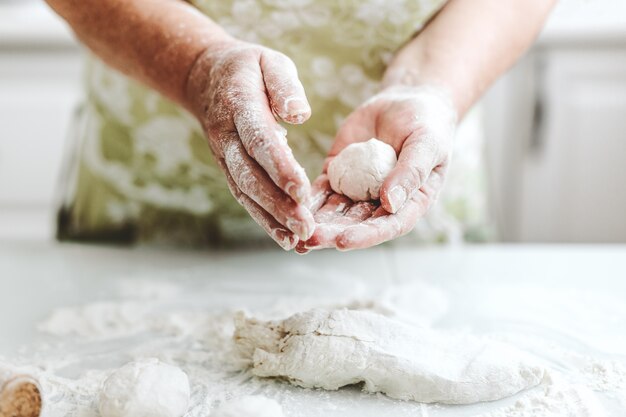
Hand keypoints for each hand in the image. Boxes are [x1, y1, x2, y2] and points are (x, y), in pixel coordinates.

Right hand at [186, 39, 314, 249]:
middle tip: (305, 227)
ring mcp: (224, 156)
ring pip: (245, 192)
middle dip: (277, 203)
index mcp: (239, 106)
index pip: (259, 140)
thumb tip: (301, 114)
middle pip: (250, 175)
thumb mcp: (269, 61)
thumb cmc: (248, 68)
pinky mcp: (229, 169)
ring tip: (298, 240)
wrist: (205, 77)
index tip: (302, 189)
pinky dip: (263, 219)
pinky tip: (285, 239)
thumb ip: (285, 85)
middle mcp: (227, 137)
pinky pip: (244, 196)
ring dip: (271, 218)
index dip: (279, 166)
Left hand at [297, 86, 456, 252]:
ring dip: (315, 223)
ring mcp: (358, 191)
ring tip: (292, 230)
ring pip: (335, 213)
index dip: (365, 236)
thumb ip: (411, 173)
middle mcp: (382, 205)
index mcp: (409, 204)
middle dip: (331, 234)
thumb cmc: (427, 124)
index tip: (342, 242)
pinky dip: (306, 200)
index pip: (388, 226)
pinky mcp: (339, 175)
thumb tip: (391, 203)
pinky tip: (287, 206)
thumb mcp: (427, 144)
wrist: (406, 102)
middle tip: (308, 238)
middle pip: (355, 225)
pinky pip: (321, 191)